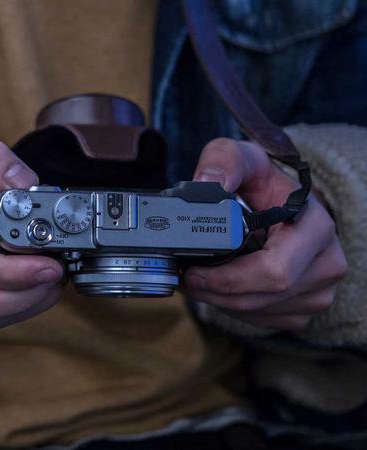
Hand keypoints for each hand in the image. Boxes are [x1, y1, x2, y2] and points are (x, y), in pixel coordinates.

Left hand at [183, 138, 347, 329]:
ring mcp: (319, 291)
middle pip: (261, 298)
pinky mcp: (305, 309)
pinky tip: (216, 288)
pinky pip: (262, 321)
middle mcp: (327, 263)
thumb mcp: (242, 158)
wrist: (282, 205)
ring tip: (194, 279)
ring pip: (258, 313)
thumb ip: (224, 160)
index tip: (190, 270)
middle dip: (214, 292)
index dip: (226, 278)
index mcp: (315, 227)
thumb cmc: (261, 183)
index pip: (273, 271)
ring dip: (218, 301)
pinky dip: (233, 308)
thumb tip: (208, 183)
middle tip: (182, 278)